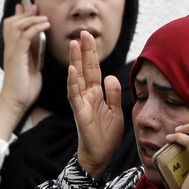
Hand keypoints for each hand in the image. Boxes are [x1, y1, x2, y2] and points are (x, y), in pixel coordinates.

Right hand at [0, 2, 50, 111]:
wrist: (17, 101)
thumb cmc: (25, 85)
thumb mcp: (32, 63)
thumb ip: (33, 49)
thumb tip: (39, 36)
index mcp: (14, 49)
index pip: (12, 25)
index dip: (21, 14)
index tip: (32, 6)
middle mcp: (10, 48)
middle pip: (12, 22)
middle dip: (25, 13)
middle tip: (37, 9)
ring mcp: (12, 52)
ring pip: (16, 26)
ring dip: (31, 19)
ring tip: (44, 18)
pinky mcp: (16, 58)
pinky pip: (23, 37)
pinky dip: (34, 29)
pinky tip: (45, 25)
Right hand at [68, 31, 123, 178]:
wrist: (100, 156)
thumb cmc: (106, 135)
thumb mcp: (116, 111)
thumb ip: (113, 94)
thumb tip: (111, 75)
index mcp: (97, 94)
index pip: (94, 69)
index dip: (92, 54)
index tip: (90, 37)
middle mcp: (87, 95)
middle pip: (85, 69)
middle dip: (84, 51)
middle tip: (83, 32)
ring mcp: (82, 103)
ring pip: (77, 78)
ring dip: (75, 61)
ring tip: (74, 44)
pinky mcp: (80, 113)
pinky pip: (75, 96)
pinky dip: (73, 83)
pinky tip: (72, 71)